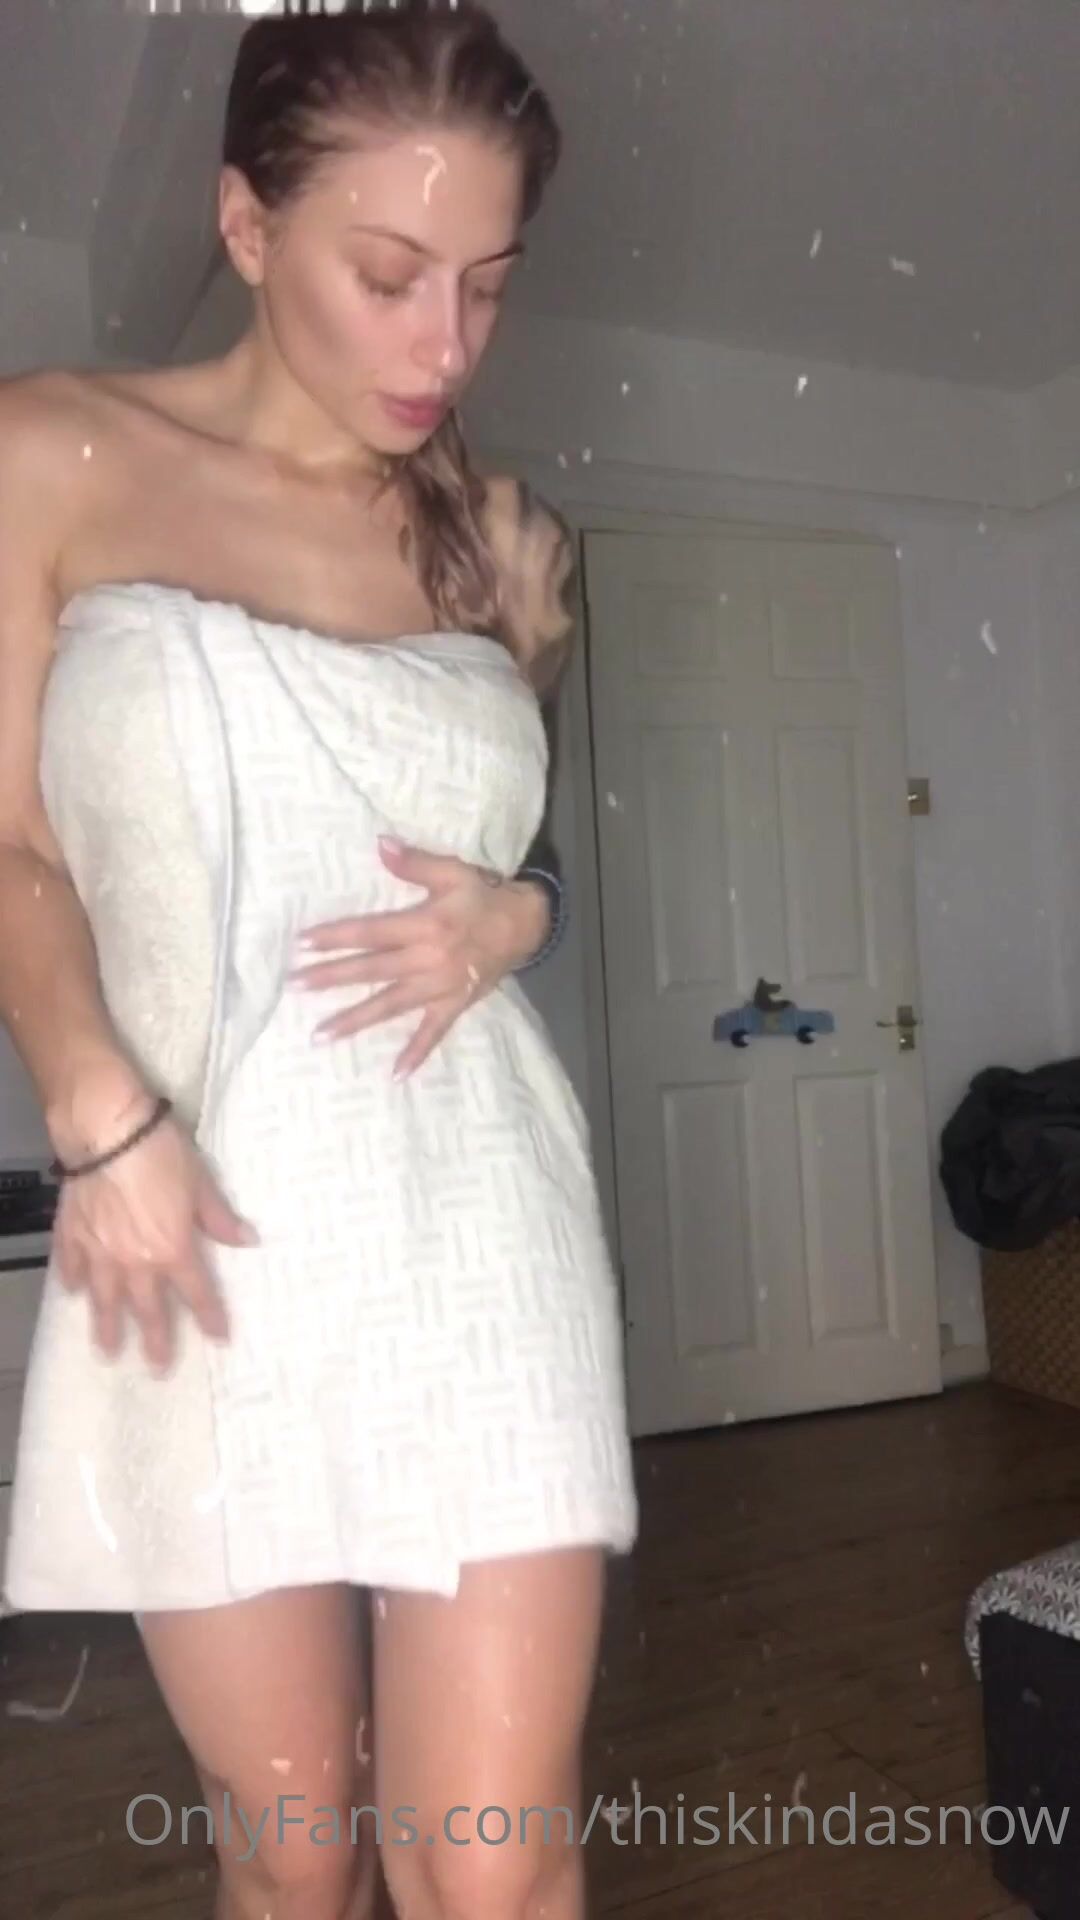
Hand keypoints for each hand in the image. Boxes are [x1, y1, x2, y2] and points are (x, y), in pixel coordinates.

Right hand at [50, 1081, 258, 1371]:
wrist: (106, 1131)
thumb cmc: (160, 1152)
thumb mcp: (200, 1183)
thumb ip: (218, 1217)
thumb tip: (246, 1240)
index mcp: (172, 1250)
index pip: (197, 1294)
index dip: (210, 1318)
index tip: (219, 1340)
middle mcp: (135, 1262)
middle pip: (147, 1311)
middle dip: (155, 1342)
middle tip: (158, 1370)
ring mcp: (99, 1253)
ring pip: (104, 1301)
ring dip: (107, 1327)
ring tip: (108, 1351)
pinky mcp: (71, 1235)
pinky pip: (71, 1267)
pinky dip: (73, 1282)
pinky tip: (73, 1293)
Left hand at [288, 834, 549, 1077]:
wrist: (528, 925)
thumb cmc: (485, 896)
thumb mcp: (452, 871)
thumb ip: (414, 862)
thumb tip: (380, 844)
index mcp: (425, 925)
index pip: (370, 933)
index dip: (335, 937)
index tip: (301, 944)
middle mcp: (428, 959)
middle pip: (371, 970)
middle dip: (331, 978)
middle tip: (294, 986)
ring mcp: (440, 987)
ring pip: (390, 1005)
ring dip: (355, 1020)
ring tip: (320, 1035)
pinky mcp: (455, 1005)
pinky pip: (434, 1033)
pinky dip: (417, 1053)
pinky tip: (395, 1075)